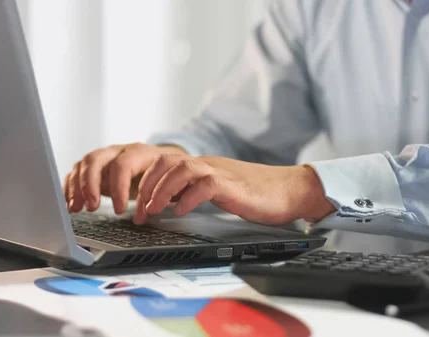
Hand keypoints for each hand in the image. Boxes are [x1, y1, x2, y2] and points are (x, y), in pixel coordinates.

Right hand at [63, 143, 187, 213]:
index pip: (122, 165)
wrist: (156, 160)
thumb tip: (139, 218)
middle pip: (95, 160)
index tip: (120, 209)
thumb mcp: (159, 183)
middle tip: (91, 207)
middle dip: (90, 185)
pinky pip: (75, 172)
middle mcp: (117, 151)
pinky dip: (69, 187)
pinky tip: (69, 203)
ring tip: (76, 209)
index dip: (118, 188)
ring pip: (82, 165)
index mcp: (137, 152)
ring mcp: (103, 156)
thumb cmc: (158, 172)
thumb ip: (149, 199)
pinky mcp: (92, 166)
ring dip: (77, 188)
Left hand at [133, 154, 335, 224]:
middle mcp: (209, 165)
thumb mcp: (221, 191)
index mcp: (204, 167)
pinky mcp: (233, 185)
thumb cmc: (260, 194)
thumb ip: (197, 192)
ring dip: (162, 190)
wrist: (291, 189)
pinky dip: (188, 198)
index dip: (146, 183)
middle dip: (147, 186)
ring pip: (181, 168)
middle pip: (166, 161)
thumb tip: (173, 203)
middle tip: (140, 211)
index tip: (138, 207)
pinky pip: (204, 185)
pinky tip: (181, 212)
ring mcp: (221, 172)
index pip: (165, 163)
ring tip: (154, 210)